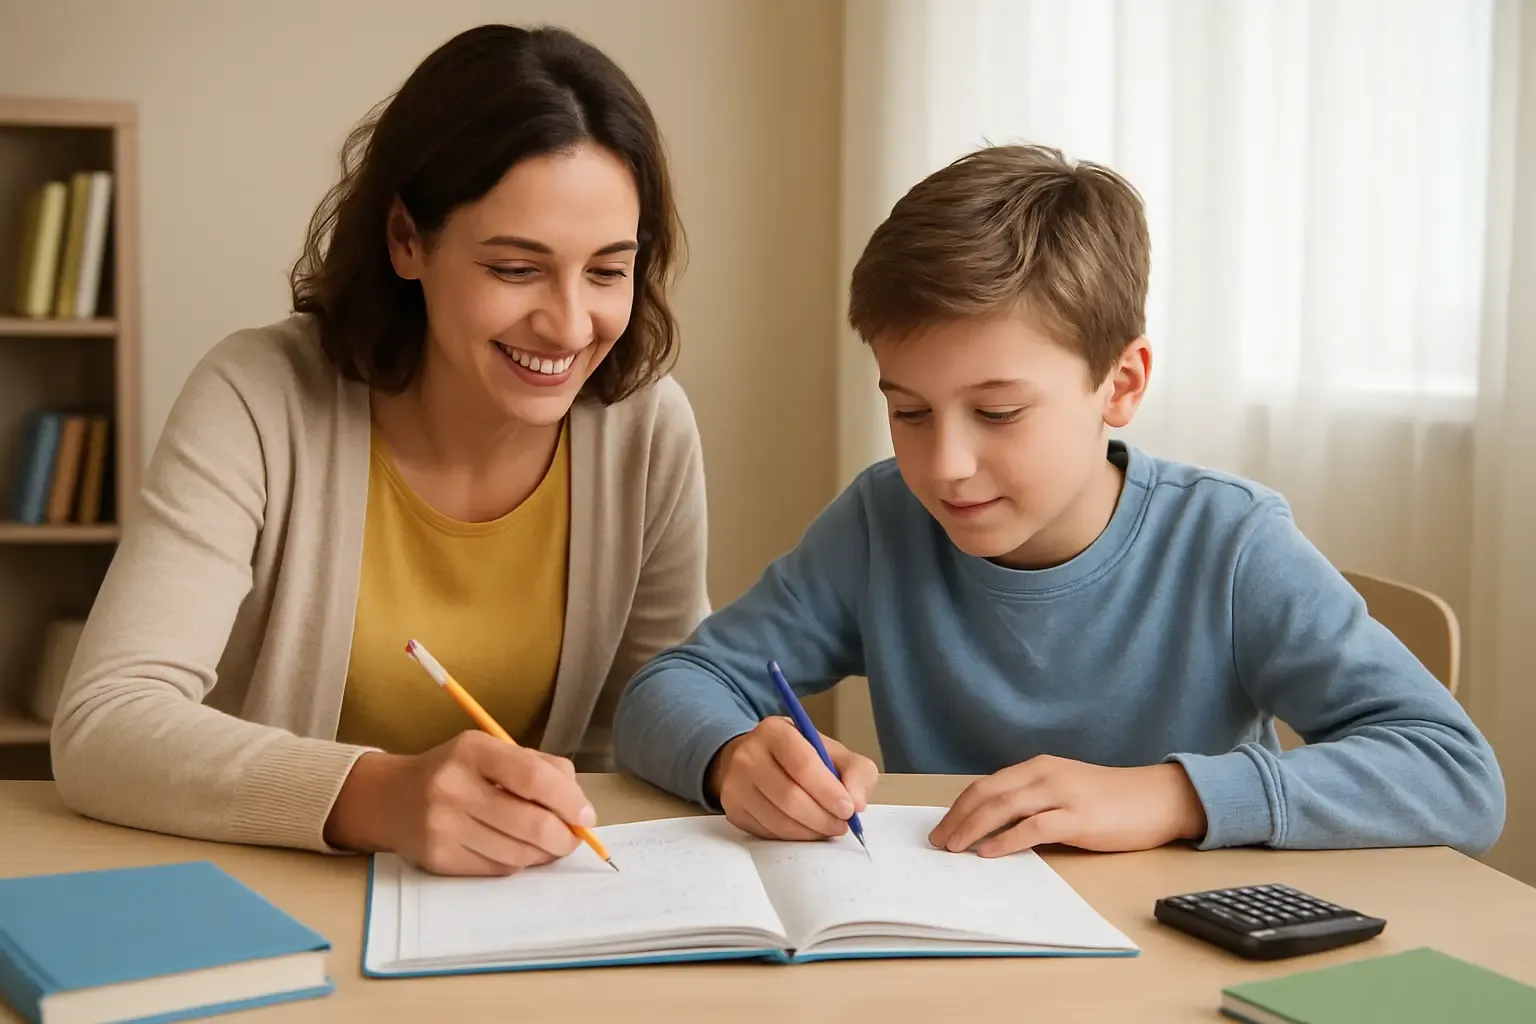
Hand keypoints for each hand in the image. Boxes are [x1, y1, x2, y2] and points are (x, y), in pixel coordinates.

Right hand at [324, 731, 596, 875]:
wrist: (392, 798)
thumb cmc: (458, 772)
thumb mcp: (493, 752)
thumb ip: (542, 770)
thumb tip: (581, 810)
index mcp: (473, 750)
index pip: (534, 778)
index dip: (568, 801)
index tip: (585, 815)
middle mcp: (453, 787)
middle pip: (530, 823)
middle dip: (563, 837)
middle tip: (572, 838)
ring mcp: (443, 826)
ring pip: (518, 853)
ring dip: (544, 854)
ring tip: (547, 844)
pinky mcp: (439, 859)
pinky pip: (497, 870)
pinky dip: (518, 864)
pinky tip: (517, 851)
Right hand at [707, 716, 878, 840]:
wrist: (756, 760)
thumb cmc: (799, 756)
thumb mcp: (831, 751)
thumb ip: (856, 770)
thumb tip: (857, 802)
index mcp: (774, 731)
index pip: (803, 765)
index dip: (828, 791)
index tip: (848, 809)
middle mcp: (748, 755)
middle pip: (789, 797)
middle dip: (822, 817)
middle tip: (841, 825)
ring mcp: (735, 785)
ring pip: (777, 820)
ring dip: (810, 832)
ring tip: (827, 828)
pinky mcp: (732, 810)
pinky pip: (767, 832)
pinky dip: (793, 837)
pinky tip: (806, 829)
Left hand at [928, 756, 1206, 856]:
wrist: (1157, 797)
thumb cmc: (1110, 798)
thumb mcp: (1064, 790)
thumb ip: (1033, 800)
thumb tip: (993, 825)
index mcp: (1038, 767)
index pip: (986, 784)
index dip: (959, 806)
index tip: (941, 826)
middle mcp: (1045, 775)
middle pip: (988, 793)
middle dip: (958, 818)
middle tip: (938, 841)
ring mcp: (1062, 794)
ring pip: (1004, 808)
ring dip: (973, 828)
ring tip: (954, 847)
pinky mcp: (1079, 818)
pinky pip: (1033, 827)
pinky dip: (1006, 839)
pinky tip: (988, 852)